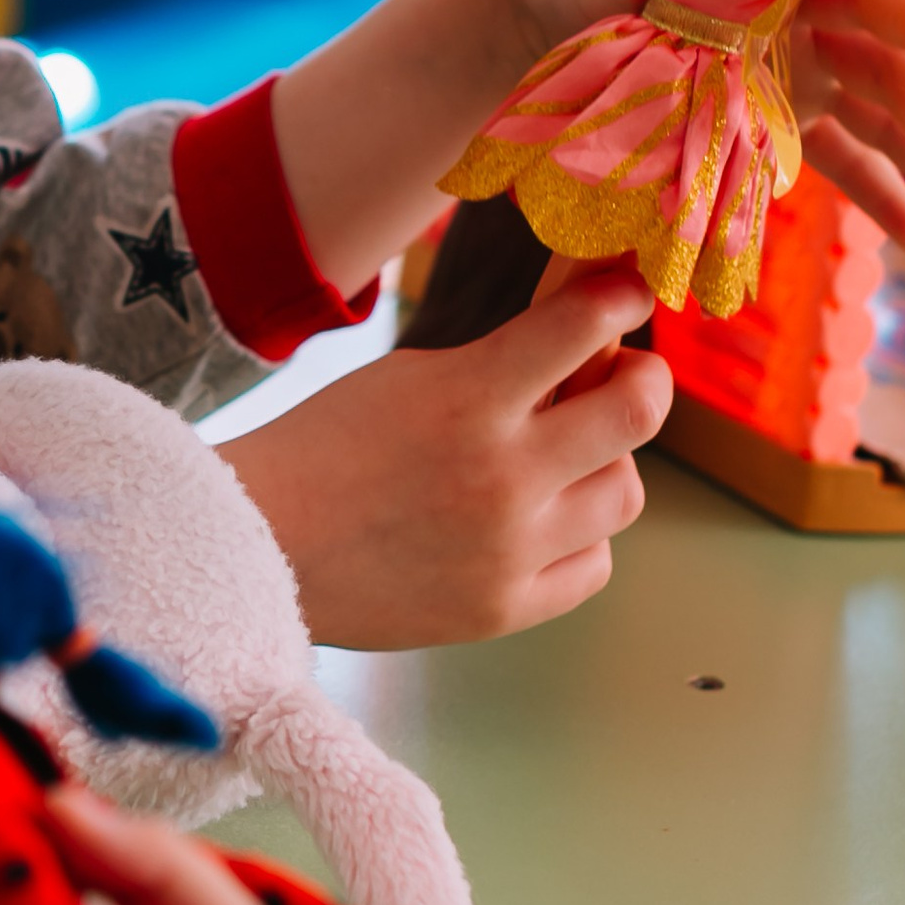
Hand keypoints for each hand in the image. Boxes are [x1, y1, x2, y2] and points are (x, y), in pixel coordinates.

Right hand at [219, 267, 670, 645]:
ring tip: (565, 457)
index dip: (621, 299)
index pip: (586, 326)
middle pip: (639, 413)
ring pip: (625, 493)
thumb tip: (587, 318)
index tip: (626, 294)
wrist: (259, 545)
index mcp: (471, 398)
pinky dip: (579, 537)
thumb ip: (504, 358)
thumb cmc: (329, 446)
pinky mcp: (505, 609)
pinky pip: (594, 564)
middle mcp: (503, 475)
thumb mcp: (413, 374)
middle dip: (644, 381)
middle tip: (628, 376)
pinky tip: (540, 520)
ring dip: (604, 463)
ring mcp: (510, 550)